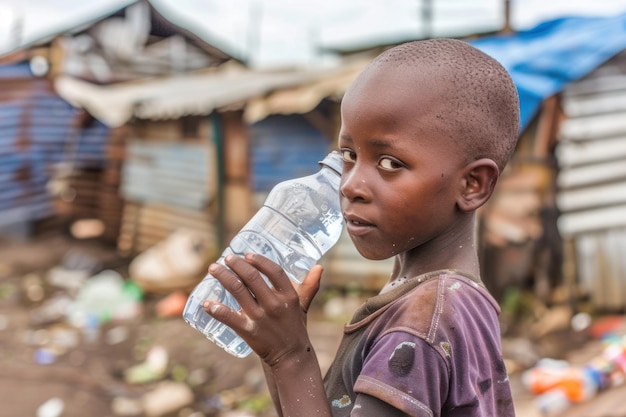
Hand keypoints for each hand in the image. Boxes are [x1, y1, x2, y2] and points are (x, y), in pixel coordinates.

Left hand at [202, 253, 322, 365]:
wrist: (291, 356)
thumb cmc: (294, 327)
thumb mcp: (302, 305)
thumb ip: (309, 286)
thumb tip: (319, 267)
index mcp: (289, 296)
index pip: (274, 271)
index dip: (260, 261)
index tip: (248, 255)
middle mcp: (275, 305)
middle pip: (252, 278)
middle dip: (236, 264)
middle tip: (226, 258)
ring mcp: (261, 318)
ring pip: (238, 291)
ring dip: (223, 277)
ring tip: (213, 269)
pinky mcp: (249, 332)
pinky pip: (230, 318)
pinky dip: (216, 309)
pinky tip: (207, 303)